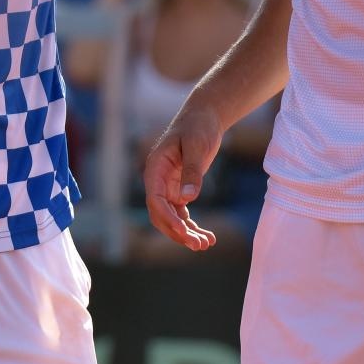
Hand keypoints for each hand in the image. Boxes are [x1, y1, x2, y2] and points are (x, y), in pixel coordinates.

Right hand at [143, 104, 222, 250]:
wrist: (204, 117)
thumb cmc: (198, 127)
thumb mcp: (196, 146)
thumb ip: (191, 172)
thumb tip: (188, 199)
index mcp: (155, 168)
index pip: (155, 200)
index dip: (167, 218)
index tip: (184, 231)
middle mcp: (158, 181)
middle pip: (161, 214)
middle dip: (177, 232)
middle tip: (198, 245)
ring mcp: (168, 187)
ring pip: (172, 218)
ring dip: (187, 233)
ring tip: (207, 244)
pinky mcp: (179, 190)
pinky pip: (182, 214)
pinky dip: (193, 226)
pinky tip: (208, 237)